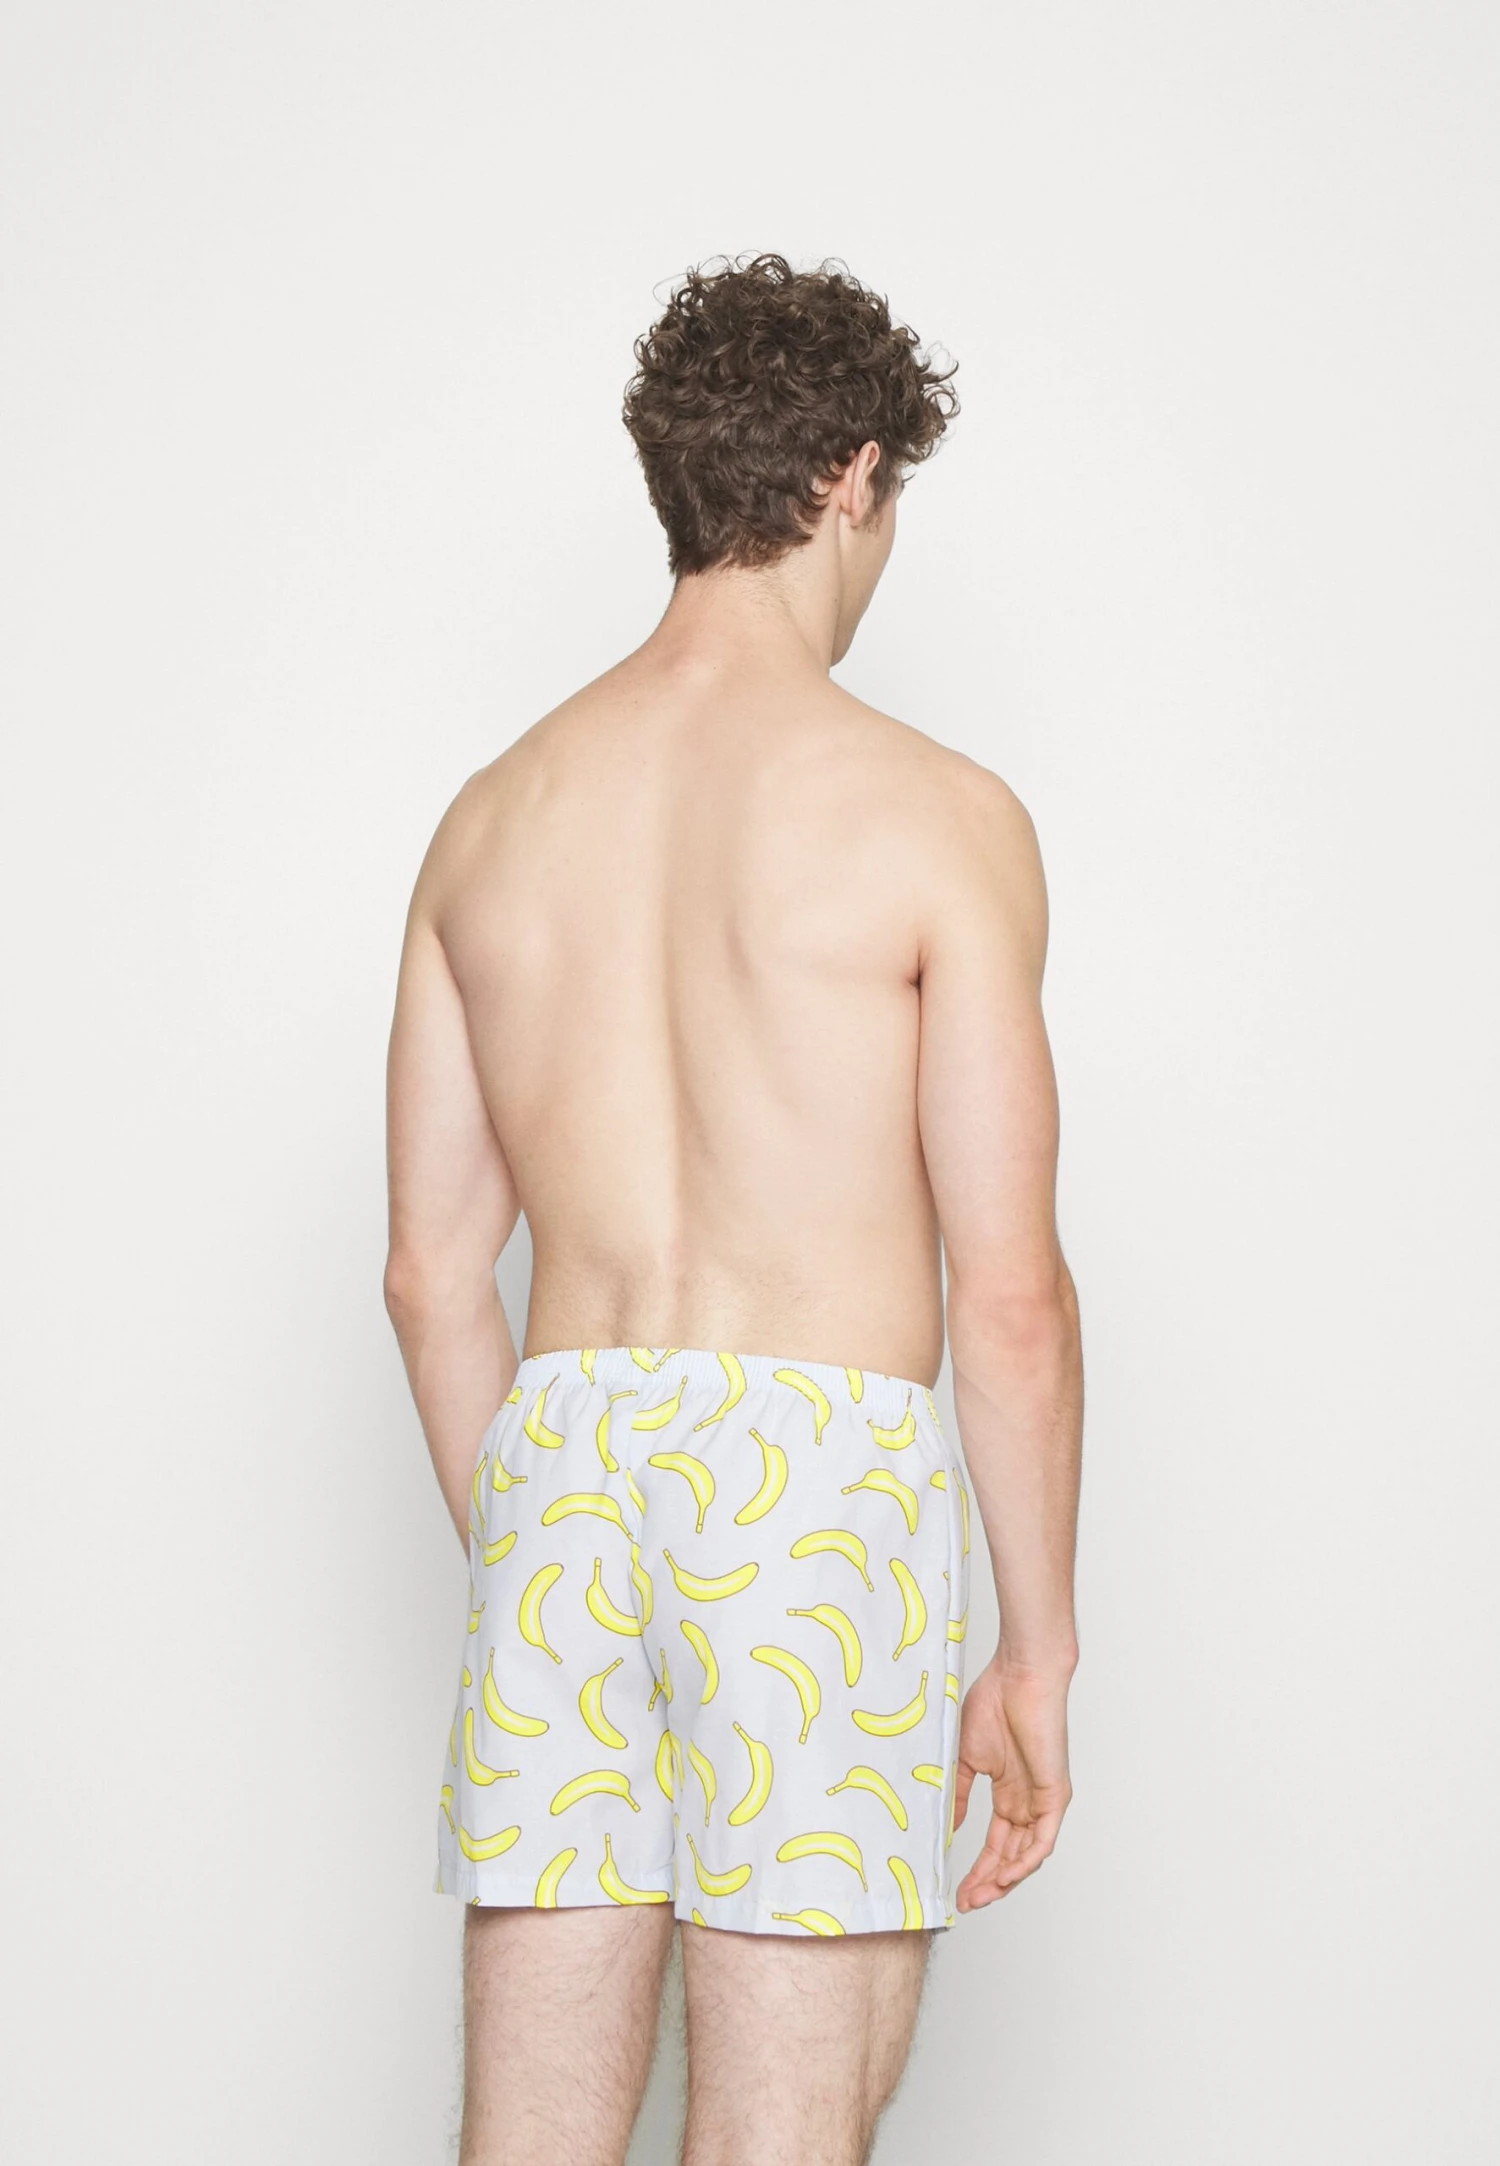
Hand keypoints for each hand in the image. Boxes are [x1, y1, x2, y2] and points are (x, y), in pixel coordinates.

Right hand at [952, 1651, 1073, 1910]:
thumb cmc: (993, 1703)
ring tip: (979, 1896)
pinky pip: (1042, 1840)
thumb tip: (947, 1828)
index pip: (995, 1843)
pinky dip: (1024, 1862)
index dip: (976, 1868)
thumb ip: (959, 1794)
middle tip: (964, 1903)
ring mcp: (1042, 1800)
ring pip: (1026, 1855)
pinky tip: (1005, 1877)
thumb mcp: (966, 1758)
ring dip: (1004, 1880)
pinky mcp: (1055, 1795)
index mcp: (1008, 1792)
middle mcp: (1027, 1801)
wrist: (1019, 1676)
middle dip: (987, 1882)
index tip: (955, 1890)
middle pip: (1009, 1855)